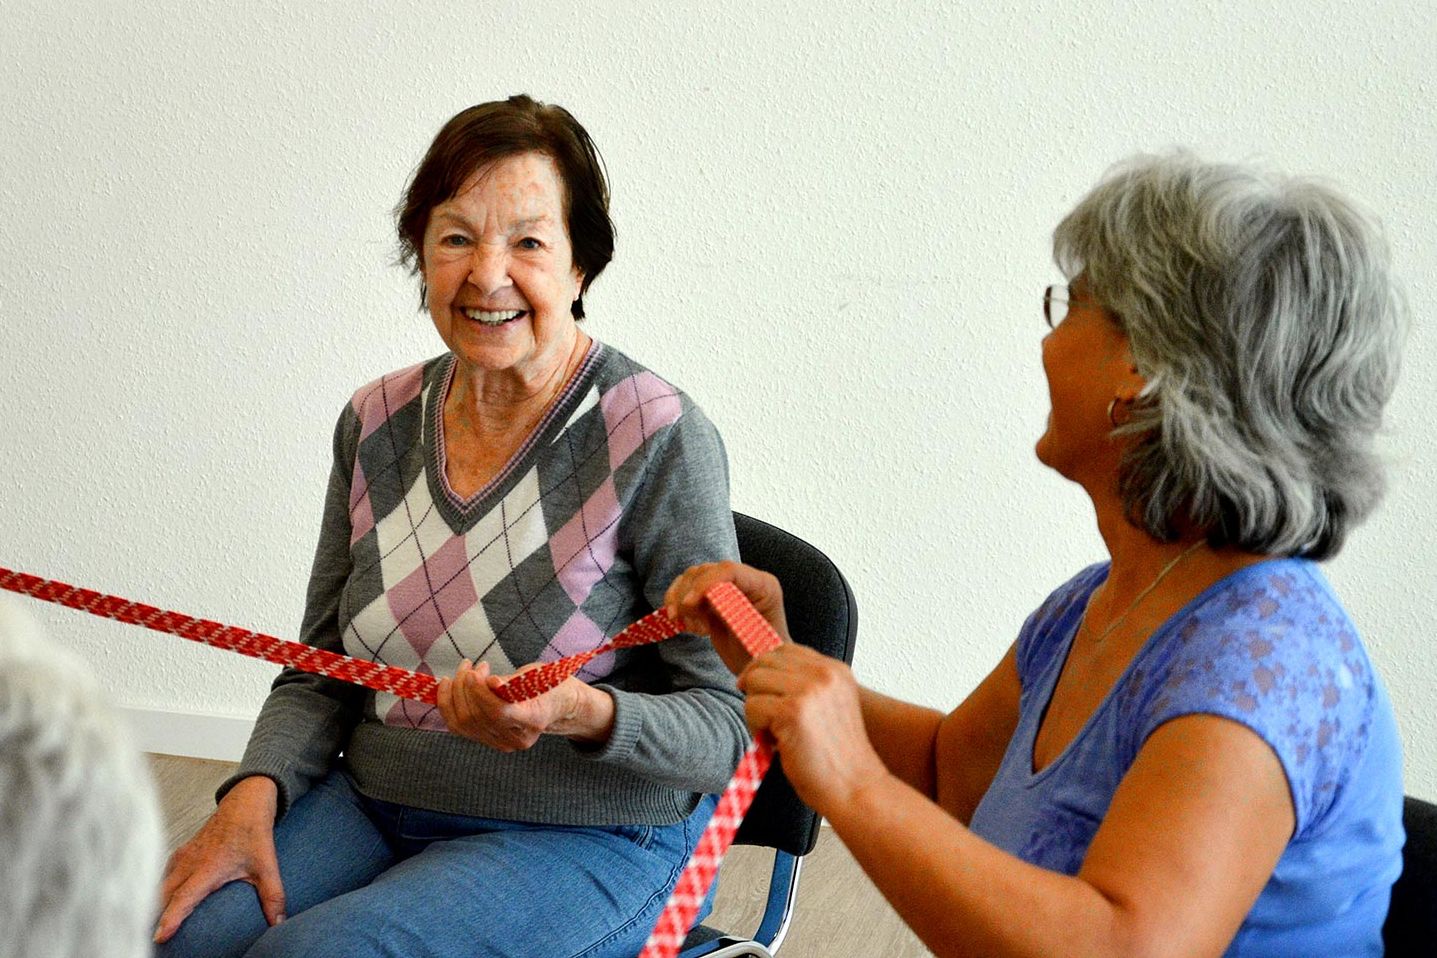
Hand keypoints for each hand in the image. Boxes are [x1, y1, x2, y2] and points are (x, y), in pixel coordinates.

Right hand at [154, 775, 283, 943]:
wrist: (245, 802)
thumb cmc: (253, 831)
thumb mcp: (267, 865)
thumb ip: (272, 895)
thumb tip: (279, 922)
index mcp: (208, 867)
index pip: (184, 896)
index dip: (171, 917)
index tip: (159, 936)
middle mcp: (190, 863)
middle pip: (163, 895)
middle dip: (154, 917)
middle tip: (149, 939)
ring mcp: (182, 857)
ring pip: (160, 886)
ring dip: (153, 905)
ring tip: (148, 926)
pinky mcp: (180, 854)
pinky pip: (162, 876)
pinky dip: (157, 892)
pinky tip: (157, 905)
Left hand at [436, 660, 613, 749]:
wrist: (555, 705)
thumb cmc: (548, 685)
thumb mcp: (537, 676)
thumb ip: (512, 682)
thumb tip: (491, 682)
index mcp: (534, 720)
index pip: (499, 712)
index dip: (480, 692)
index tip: (473, 671)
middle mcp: (517, 738)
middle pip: (477, 717)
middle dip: (465, 687)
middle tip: (470, 666)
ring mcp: (501, 743)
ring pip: (463, 723)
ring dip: (455, 693)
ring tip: (464, 671)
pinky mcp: (488, 740)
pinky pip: (459, 727)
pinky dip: (448, 705)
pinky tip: (449, 685)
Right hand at [664, 561, 790, 673]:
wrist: (758, 664)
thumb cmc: (762, 654)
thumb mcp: (752, 637)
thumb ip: (735, 616)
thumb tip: (712, 601)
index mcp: (763, 585)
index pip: (729, 571)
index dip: (705, 584)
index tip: (688, 604)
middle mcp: (744, 580)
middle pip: (705, 571)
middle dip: (689, 596)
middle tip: (694, 626)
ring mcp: (725, 586)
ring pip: (691, 577)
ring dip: (681, 602)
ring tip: (693, 628)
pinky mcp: (710, 596)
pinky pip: (684, 588)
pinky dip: (675, 604)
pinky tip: (684, 624)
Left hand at [739, 644, 886, 817]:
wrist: (855, 789)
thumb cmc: (837, 757)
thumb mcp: (830, 707)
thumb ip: (806, 686)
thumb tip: (758, 673)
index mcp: (836, 670)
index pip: (785, 650)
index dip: (767, 671)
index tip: (764, 694)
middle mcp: (825, 674)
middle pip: (765, 661)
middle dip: (757, 689)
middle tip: (768, 719)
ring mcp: (809, 690)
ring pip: (754, 681)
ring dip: (756, 709)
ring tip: (775, 733)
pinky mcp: (792, 711)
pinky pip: (751, 706)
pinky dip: (755, 727)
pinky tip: (775, 744)